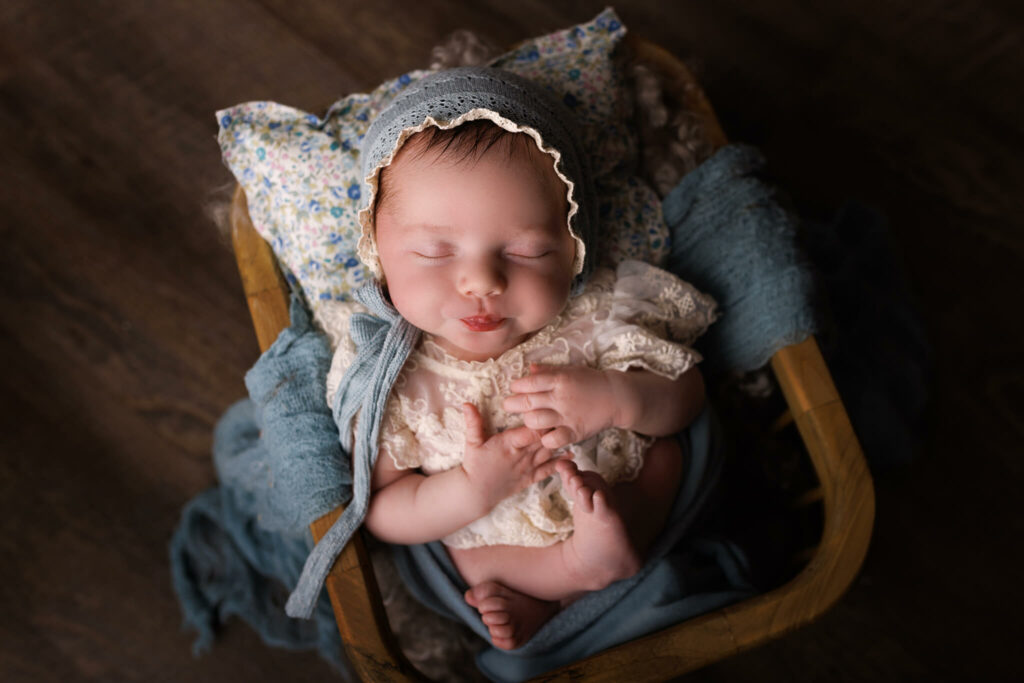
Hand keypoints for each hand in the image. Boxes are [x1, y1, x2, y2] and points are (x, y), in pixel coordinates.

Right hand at [460, 403, 560, 512]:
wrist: (475, 492)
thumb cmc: (474, 465)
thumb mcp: (471, 442)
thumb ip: (472, 422)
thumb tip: (466, 403)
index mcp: (508, 444)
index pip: (531, 431)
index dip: (543, 421)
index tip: (551, 410)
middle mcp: (521, 455)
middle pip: (543, 439)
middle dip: (555, 428)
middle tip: (568, 416)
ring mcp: (527, 468)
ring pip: (548, 453)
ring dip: (560, 443)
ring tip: (573, 432)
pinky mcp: (529, 478)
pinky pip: (547, 470)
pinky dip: (560, 463)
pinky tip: (571, 455)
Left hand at [503, 363, 622, 449]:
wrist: (616, 397)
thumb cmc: (591, 381)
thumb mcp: (571, 370)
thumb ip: (549, 371)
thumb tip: (530, 368)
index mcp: (559, 380)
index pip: (529, 383)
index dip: (517, 386)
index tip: (515, 388)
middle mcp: (561, 398)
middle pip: (527, 402)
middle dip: (512, 404)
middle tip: (509, 405)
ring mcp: (567, 416)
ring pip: (535, 421)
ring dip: (527, 421)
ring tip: (529, 419)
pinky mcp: (575, 432)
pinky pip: (552, 440)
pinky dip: (545, 439)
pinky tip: (545, 434)